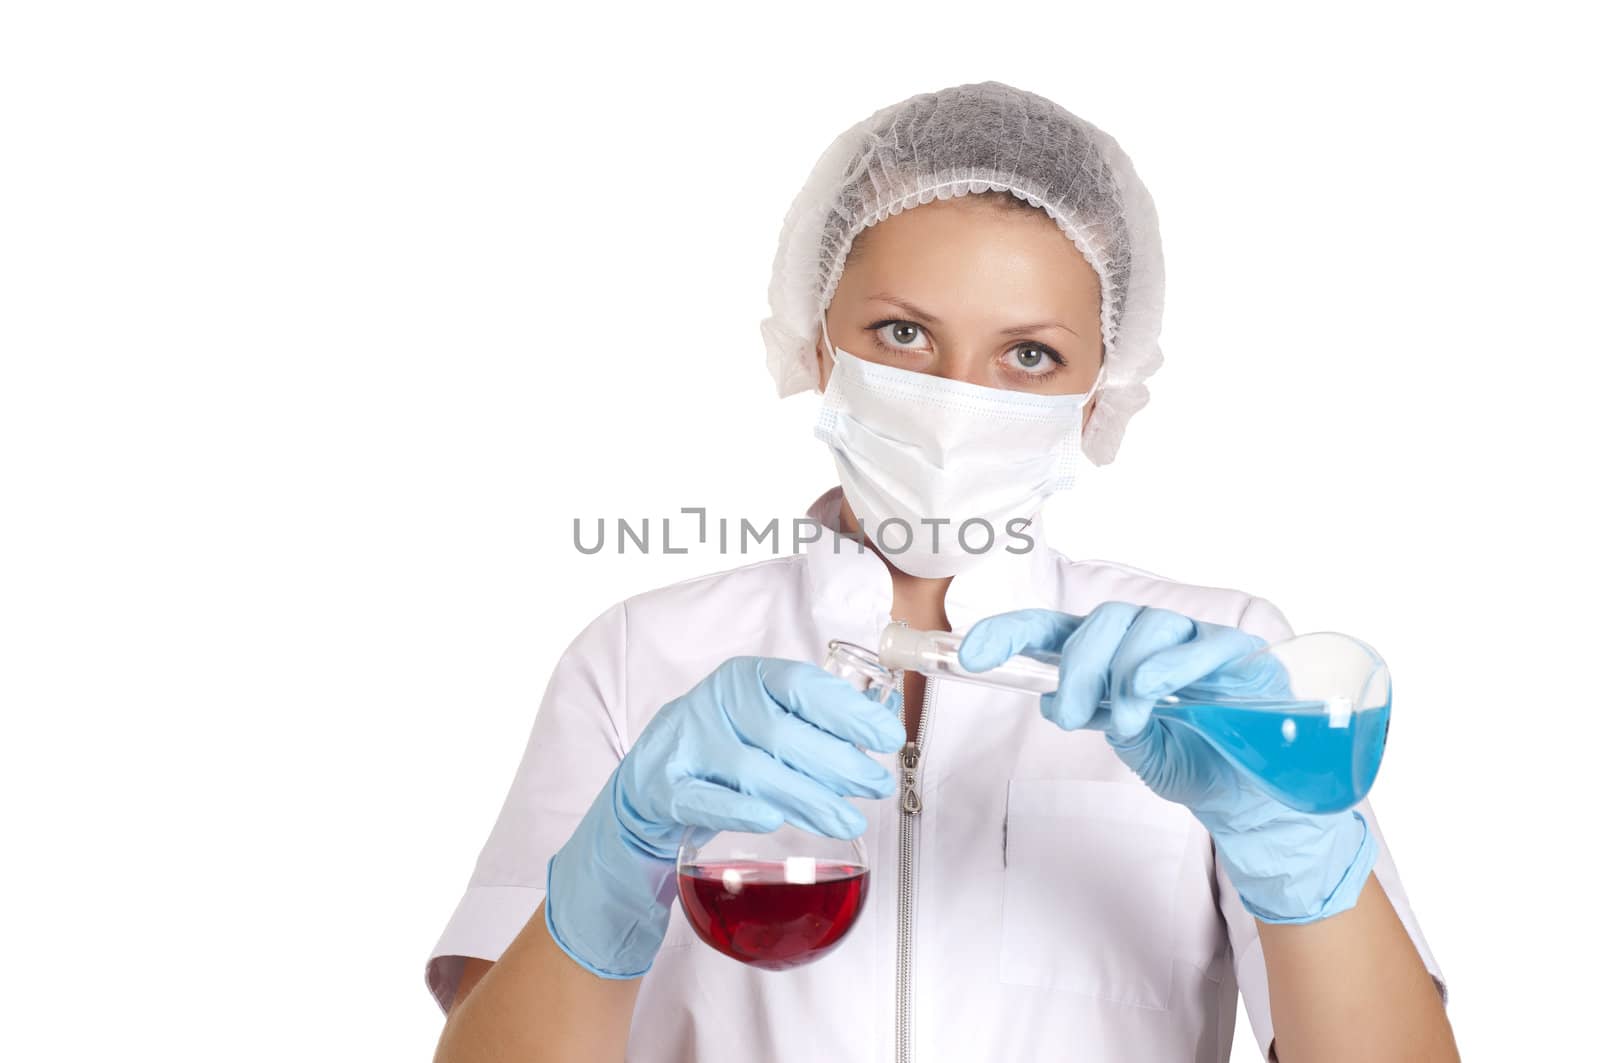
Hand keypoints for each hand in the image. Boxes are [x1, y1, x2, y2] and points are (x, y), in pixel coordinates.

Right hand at [545, 656, 905, 977]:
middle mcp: (715, 703)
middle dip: (839, 764)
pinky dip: (740, 810)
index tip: (889, 737)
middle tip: (876, 787)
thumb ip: (815, 723)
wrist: (651, 778)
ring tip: (848, 820)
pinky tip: (774, 819)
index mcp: (747, 677)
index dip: (850, 712)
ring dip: (808, 798)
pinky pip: (705, 799)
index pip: (803, 686)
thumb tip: (881, 732)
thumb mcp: (765, 718)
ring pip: (754, 771)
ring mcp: (687, 744)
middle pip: (785, 734)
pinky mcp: (666, 787)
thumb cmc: (726, 746)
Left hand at [959, 603, 1376, 923]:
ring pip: (1145, 626)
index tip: (970, 654)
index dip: (1011, 632)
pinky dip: (1171, 664)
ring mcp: (1196, 641)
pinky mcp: (1240, 654)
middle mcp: (1152, 640)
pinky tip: (1153, 692)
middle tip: (1074, 714)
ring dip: (1122, 671)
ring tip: (1127, 719)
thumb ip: (1101, 719)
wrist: (1256, 800)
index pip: (1056, 629)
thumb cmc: (1197, 763)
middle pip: (1102, 621)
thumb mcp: (1137, 749)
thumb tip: (1064, 703)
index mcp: (1115, 658)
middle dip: (1076, 664)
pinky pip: (1203, 643)